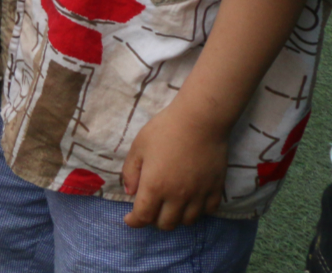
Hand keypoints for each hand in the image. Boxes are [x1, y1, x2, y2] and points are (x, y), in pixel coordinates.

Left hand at [122, 102, 227, 229]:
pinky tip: (192, 202)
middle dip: (154, 221)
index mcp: (155, 186)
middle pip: (166, 224)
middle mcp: (177, 196)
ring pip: (187, 221)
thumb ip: (131, 172)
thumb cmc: (164, 130)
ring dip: (176, 218)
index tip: (129, 218)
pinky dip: (198, 212)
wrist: (199, 121)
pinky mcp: (216, 189)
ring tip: (170, 207)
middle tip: (150, 210)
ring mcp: (199, 195)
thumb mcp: (138, 147)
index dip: (134, 221)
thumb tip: (130, 192)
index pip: (143, 217)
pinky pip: (208, 211)